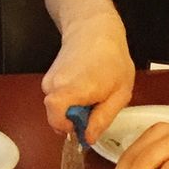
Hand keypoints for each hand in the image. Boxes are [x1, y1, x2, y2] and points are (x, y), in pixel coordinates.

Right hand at [40, 20, 133, 142]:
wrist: (94, 29)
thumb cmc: (111, 58)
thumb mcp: (119, 93)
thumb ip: (102, 119)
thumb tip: (88, 139)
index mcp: (71, 90)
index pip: (56, 121)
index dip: (70, 128)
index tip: (87, 123)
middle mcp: (53, 86)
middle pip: (57, 116)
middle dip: (75, 118)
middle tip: (96, 104)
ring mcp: (48, 80)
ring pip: (57, 107)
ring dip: (74, 107)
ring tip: (93, 92)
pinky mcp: (48, 77)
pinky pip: (57, 97)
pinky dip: (70, 97)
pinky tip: (84, 84)